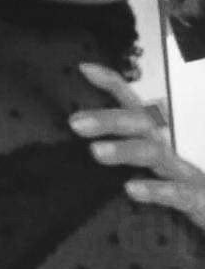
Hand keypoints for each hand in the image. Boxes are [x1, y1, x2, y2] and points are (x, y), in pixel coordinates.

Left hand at [69, 62, 204, 229]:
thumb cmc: (188, 197)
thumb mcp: (154, 177)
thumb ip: (127, 163)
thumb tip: (90, 154)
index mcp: (158, 145)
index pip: (134, 107)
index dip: (113, 85)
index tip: (85, 69)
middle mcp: (171, 153)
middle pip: (141, 125)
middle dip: (109, 120)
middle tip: (75, 122)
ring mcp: (185, 175)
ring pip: (155, 154)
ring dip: (125, 150)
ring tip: (96, 151)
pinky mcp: (198, 200)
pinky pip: (177, 193)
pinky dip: (155, 190)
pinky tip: (131, 189)